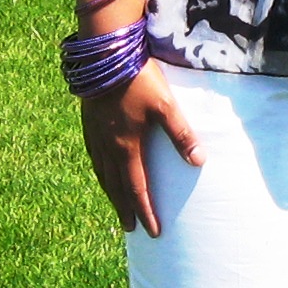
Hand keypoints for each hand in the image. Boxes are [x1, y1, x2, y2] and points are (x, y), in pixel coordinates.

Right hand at [80, 62, 203, 237]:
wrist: (104, 55)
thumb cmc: (138, 80)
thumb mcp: (165, 106)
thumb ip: (181, 134)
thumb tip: (199, 161)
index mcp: (127, 147)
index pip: (137, 188)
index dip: (146, 211)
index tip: (152, 231)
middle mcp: (108, 147)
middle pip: (116, 187)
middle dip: (125, 209)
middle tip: (130, 228)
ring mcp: (95, 135)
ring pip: (102, 173)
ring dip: (111, 192)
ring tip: (117, 205)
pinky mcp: (89, 123)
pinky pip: (94, 156)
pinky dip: (100, 171)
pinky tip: (102, 169)